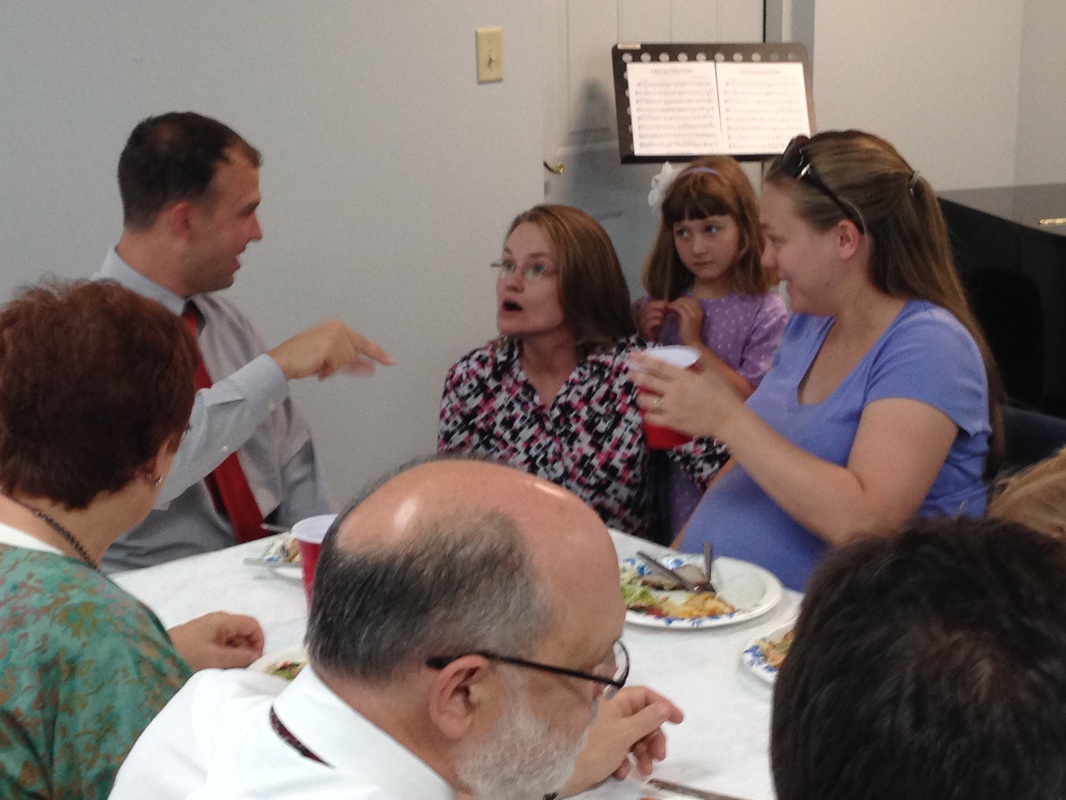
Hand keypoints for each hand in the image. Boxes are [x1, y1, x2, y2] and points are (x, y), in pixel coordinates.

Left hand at [168, 611, 264, 670]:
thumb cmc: (186, 654)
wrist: (152, 657)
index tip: (255, 661)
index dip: (259, 642)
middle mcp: (219, 622)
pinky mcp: (201, 640)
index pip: (253, 625)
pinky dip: (224, 657)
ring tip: (228, 671)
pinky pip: (221, 646)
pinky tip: (217, 669)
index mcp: (224, 621)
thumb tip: (257, 658)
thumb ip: (239, 658)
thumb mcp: (215, 659)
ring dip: (235, 656)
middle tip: (243, 670)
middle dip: (247, 651)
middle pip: (243, 633)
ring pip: (232, 641)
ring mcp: (209, 631)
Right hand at [269, 320, 394, 380]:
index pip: (362, 342)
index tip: (391, 361)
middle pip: (354, 355)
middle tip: (326, 368)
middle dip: (345, 366)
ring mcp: (334, 335)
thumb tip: (371, 368)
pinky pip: (339, 365)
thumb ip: (350, 361)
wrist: (281, 361)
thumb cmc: (301, 359)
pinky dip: (329, 370)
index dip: (377, 353)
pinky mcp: (330, 345)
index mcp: (337, 327)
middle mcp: (337, 328)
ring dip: (333, 368)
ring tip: (317, 365)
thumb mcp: (330, 359)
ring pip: (347, 361)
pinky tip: (318, 368)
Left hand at [558, 686, 683, 796]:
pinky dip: (625, 761)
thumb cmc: (593, 747)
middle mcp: (610, 712)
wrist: (560, 772)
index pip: (644, 695)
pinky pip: (621, 750)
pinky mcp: (601, 748)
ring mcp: (605, 730)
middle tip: (660, 756)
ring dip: (643, 754)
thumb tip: (664, 707)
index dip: (662, 705)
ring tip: (645, 771)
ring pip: (634, 737)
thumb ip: (647, 720)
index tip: (679, 720)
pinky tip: (621, 773)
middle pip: (642, 718)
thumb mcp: (624, 734)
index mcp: (614, 701)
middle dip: (653, 737)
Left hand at [630, 351, 741, 438]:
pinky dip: (647, 415)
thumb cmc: (723, 395)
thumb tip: (689, 355)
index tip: (633, 356)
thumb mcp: (711, 373)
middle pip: (648, 381)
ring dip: (640, 397)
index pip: (659, 366)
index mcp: (684, 377)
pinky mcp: (672, 422)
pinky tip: (647, 413)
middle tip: (630, 372)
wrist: (728, 419)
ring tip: (641, 396)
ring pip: (645, 401)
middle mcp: (674, 390)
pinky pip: (652, 418)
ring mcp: (671, 407)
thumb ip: (697, 364)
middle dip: (635, 375)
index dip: (643, 360)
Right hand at [637, 300, 669, 340]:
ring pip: (647, 315)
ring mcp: (642, 324)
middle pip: (647, 308)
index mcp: (645, 312)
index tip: (667, 303)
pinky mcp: (645, 331)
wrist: (659, 339)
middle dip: (658, 307)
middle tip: (666, 309)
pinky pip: (648, 324)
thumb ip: (663, 309)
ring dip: (658, 314)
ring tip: (664, 316)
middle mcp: (641, 317)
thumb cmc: (660, 327)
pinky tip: (662, 322)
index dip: (658, 303)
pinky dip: (656, 321)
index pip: (649, 304)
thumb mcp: (662, 316)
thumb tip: (668, 303)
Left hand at [668, 297, 705, 347]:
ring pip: (683, 303)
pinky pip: (680, 308)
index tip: (677, 303)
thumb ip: (683, 312)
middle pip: (688, 300)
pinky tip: (670, 309)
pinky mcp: (688, 319)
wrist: (692, 343)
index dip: (684, 299)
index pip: (693, 299)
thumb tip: (676, 305)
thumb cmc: (688, 333)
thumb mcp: (687, 320)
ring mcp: (694, 315)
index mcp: (701, 311)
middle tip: (671, 304)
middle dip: (679, 300)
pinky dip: (674, 307)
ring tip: (670, 306)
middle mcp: (699, 312)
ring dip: (675, 303)